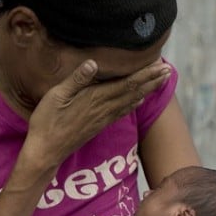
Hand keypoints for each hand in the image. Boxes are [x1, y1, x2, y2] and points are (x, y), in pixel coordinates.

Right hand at [24, 59, 170, 164]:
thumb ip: (76, 80)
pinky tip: (139, 100)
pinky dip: (133, 103)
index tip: (160, 65)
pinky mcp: (98, 126)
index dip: (145, 74)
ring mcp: (102, 119)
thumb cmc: (46, 122)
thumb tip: (93, 63)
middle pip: (133, 92)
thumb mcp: (56, 96)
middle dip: (152, 81)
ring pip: (130, 101)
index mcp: (95, 98)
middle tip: (168, 70)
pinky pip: (121, 112)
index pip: (126, 84)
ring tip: (160, 81)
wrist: (46, 151)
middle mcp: (103, 109)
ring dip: (147, 90)